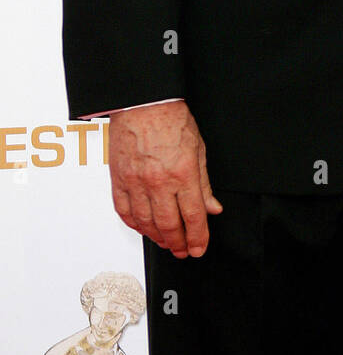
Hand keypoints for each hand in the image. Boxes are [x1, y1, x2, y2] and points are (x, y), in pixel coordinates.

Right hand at [107, 101, 222, 257]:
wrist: (143, 103)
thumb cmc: (171, 119)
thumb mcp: (198, 149)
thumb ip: (204, 183)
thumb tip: (212, 207)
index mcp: (183, 173)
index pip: (193, 216)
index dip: (198, 237)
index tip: (199, 248)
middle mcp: (158, 181)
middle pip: (169, 225)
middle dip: (178, 244)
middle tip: (183, 251)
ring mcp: (136, 182)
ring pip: (146, 223)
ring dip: (157, 238)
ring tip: (166, 242)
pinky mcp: (118, 179)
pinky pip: (124, 211)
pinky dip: (135, 224)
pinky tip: (143, 228)